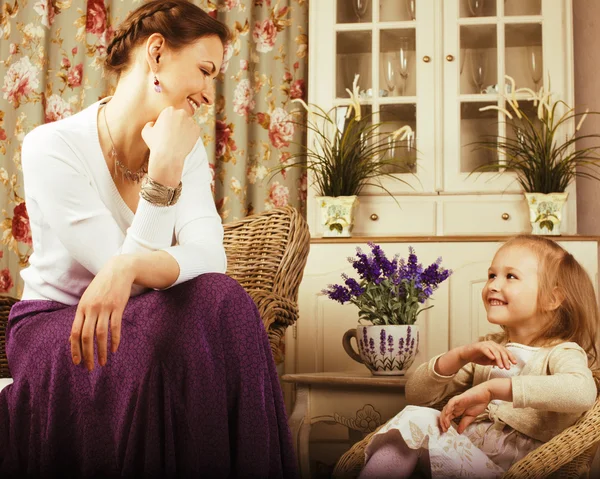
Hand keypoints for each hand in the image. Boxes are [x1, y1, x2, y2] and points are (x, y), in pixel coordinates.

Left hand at [70, 256, 134, 370]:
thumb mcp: (88, 298)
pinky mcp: (118, 306)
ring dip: (100, 350)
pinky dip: (114, 340)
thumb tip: (76, 335)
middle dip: (87, 354)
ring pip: (100, 334)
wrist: (119, 270)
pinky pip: (115, 327)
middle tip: (89, 367)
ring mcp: (104, 308)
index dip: (74, 349)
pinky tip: (114, 349)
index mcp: (81, 308)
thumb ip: (83, 315)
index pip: (74, 333)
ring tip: (102, 362)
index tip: (77, 362)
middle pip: (86, 336)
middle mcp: (91, 309)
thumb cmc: (102, 286)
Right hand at [142, 106, 200, 186]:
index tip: (167, 130)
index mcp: (169, 110)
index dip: (168, 121)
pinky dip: (191, 135)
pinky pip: (194, 130)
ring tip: (179, 139)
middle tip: (174, 134)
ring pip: (188, 123)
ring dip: (185, 128)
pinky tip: (184, 141)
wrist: (168, 156)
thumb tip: (154, 123)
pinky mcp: (197, 129)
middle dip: (178, 123)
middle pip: (181, 116)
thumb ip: (150, 124)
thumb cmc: (156, 144)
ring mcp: (190, 121)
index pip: (171, 113)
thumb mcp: (146, 131)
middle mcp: (181, 113)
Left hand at [439, 383, 491, 433]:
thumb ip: (464, 423)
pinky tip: (447, 413)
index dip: (445, 424)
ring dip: (445, 417)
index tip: (445, 431)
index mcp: (457, 411)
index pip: (447, 417)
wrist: (485, 395)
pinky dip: (448, 408)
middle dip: (443, 422)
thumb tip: (458, 432)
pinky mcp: (459, 398)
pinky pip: (451, 402)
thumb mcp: (470, 417)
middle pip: (445, 414)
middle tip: (444, 430)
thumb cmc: (478, 404)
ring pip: (446, 408)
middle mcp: (455, 406)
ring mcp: (456, 402)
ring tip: (446, 425)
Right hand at [459, 340, 516, 369]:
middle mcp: (491, 344)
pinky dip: (490, 354)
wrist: (465, 355)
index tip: (515, 363)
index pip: (505, 351)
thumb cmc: (478, 357)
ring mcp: (485, 344)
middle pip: (501, 351)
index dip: (510, 356)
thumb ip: (497, 362)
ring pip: (495, 350)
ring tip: (501, 366)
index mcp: (495, 346)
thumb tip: (506, 365)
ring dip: (499, 359)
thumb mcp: (489, 361)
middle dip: (506, 359)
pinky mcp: (478, 346)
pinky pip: (486, 349)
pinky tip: (492, 359)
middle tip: (508, 367)